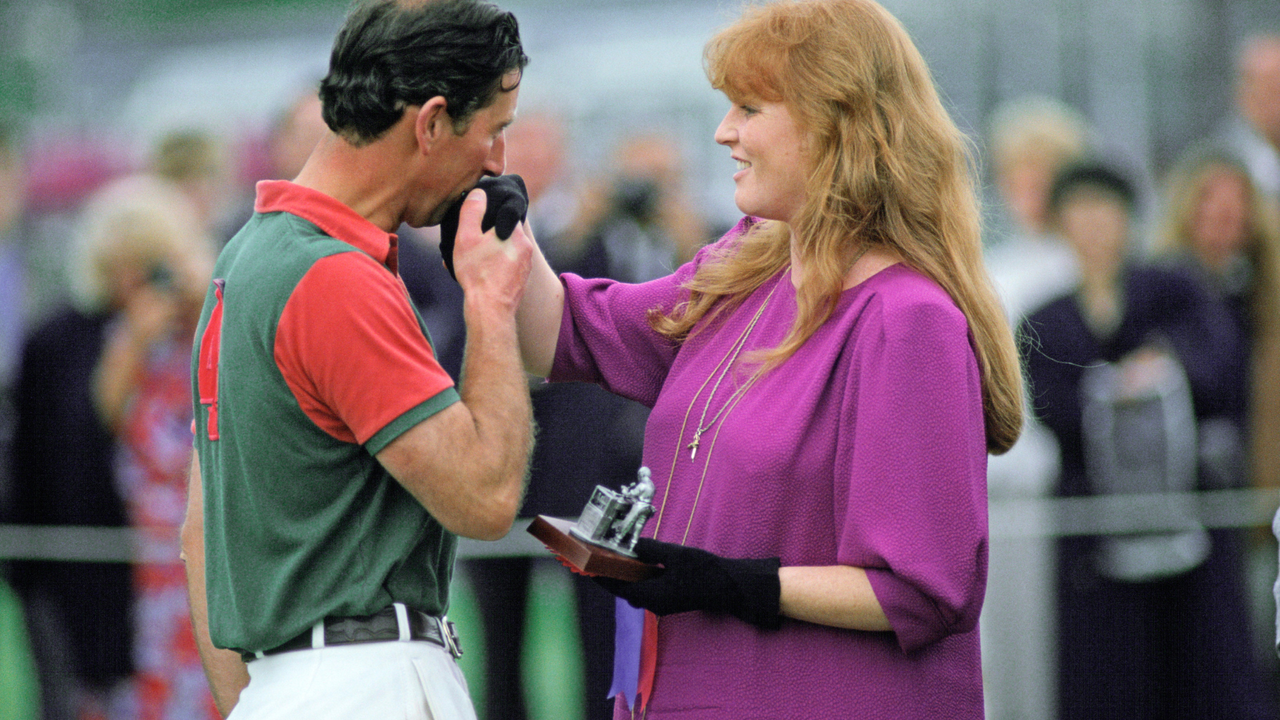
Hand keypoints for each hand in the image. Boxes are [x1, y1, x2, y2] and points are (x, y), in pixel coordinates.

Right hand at [450, 188, 532, 314]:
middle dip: (488, 237)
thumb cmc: (477, 273)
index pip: (505, 213)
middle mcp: (526, 247)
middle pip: (505, 233)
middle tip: (469, 244)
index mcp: (515, 232)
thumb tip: (479, 192)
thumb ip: (472, 211)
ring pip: (506, 251)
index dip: (489, 215)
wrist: (490, 310)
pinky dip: (495, 267)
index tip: (476, 222)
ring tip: (472, 262)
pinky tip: (481, 275)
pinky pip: (508, 267)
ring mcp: (526, 266)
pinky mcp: (522, 281)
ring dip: (491, 253)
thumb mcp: (466, 237)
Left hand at [595, 538, 781, 628]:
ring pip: (634, 589)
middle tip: (593, 558)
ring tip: (609, 558)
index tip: (585, 566)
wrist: (731, 587)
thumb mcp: (677, 555)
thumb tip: (631, 544)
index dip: (600, 576)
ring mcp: (662, 603)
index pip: (618, 587)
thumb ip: (652, 550)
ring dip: (621, 575)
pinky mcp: (669, 599)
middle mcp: (654, 603)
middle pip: (623, 590)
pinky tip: (634, 563)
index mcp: (653, 595)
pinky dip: (635, 577)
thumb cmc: (706, 572)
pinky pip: (645, 588)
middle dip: (607, 574)